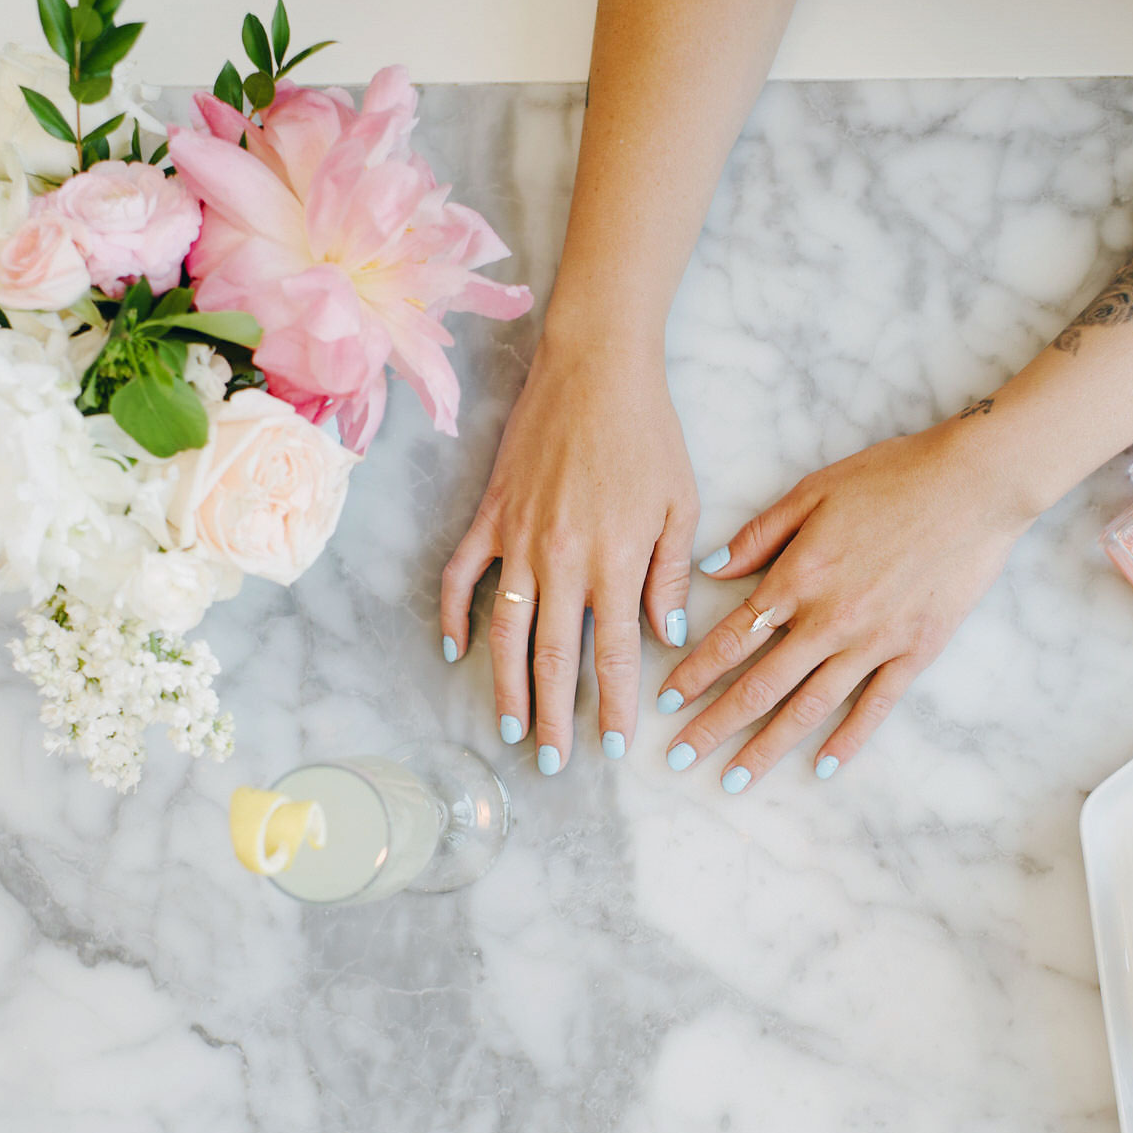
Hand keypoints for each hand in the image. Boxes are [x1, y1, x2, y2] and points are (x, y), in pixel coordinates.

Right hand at [441, 330, 698, 772]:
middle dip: (553, 718)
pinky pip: (461, 576)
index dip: (612, 706)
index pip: (614, 655)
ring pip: (504, 631)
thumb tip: (665, 637)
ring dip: (504, 686)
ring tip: (508, 728)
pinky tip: (455, 651)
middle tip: (552, 764)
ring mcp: (519, 540)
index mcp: (616, 562)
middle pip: (552, 658)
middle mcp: (563, 560)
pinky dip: (454, 617)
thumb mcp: (679, 506)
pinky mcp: (490, 516)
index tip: (612, 747)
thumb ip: (669, 577)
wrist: (595, 368)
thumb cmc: (648, 434)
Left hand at [657, 419, 1034, 790]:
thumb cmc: (893, 477)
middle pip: (759, 686)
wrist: (975, 484)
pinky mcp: (915, 652)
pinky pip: (875, 706)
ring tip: (734, 781)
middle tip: (679, 758)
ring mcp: (874, 642)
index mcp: (798, 579)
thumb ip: (760, 535)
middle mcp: (829, 620)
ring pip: (809, 707)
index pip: (731, 639)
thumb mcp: (813, 490)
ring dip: (767, 747)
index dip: (695, 674)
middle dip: (714, 726)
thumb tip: (711, 568)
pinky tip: (823, 766)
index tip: (666, 702)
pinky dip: (848, 739)